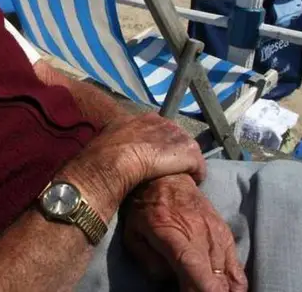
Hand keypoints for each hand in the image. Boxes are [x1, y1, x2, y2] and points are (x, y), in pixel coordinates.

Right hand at [59, 113, 205, 220]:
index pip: (158, 127)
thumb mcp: (106, 141)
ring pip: (189, 151)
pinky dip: (196, 175)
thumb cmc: (103, 155)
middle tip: (167, 168)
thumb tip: (108, 151)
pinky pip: (199, 167)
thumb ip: (115, 142)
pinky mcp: (188, 152)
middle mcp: (162, 122)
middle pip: (177, 136)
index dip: (158, 143)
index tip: (155, 156)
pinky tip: (189, 183)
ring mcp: (176, 136)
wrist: (113, 162)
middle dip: (174, 151)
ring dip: (185, 164)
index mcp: (141, 119)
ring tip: (179, 178)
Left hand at [123, 174, 247, 291]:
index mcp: (171, 233)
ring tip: (206, 290)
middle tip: (192, 290)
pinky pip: (238, 268)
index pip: (195, 270)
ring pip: (229, 277)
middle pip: (216, 280)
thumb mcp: (132, 234)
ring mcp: (217, 233)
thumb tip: (170, 280)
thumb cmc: (144, 208)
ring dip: (220, 290)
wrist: (167, 177)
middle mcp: (200, 233)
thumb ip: (149, 262)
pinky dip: (233, 284)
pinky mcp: (227, 234)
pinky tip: (225, 290)